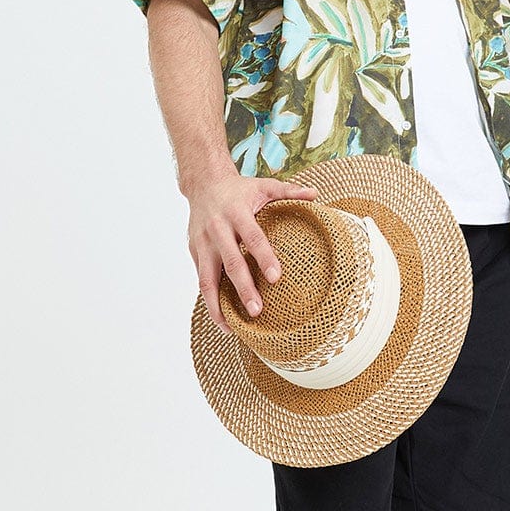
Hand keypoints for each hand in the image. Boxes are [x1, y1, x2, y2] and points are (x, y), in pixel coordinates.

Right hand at [187, 174, 319, 333]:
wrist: (203, 184)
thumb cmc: (239, 189)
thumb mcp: (264, 186)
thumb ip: (289, 191)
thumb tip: (315, 194)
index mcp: (236, 212)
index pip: (253, 238)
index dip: (264, 257)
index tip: (276, 278)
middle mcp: (217, 229)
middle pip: (230, 262)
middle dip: (243, 288)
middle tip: (257, 310)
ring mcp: (202, 243)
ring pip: (207, 279)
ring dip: (218, 304)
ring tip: (232, 326)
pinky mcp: (194, 253)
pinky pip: (202, 280)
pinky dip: (210, 301)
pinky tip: (223, 318)